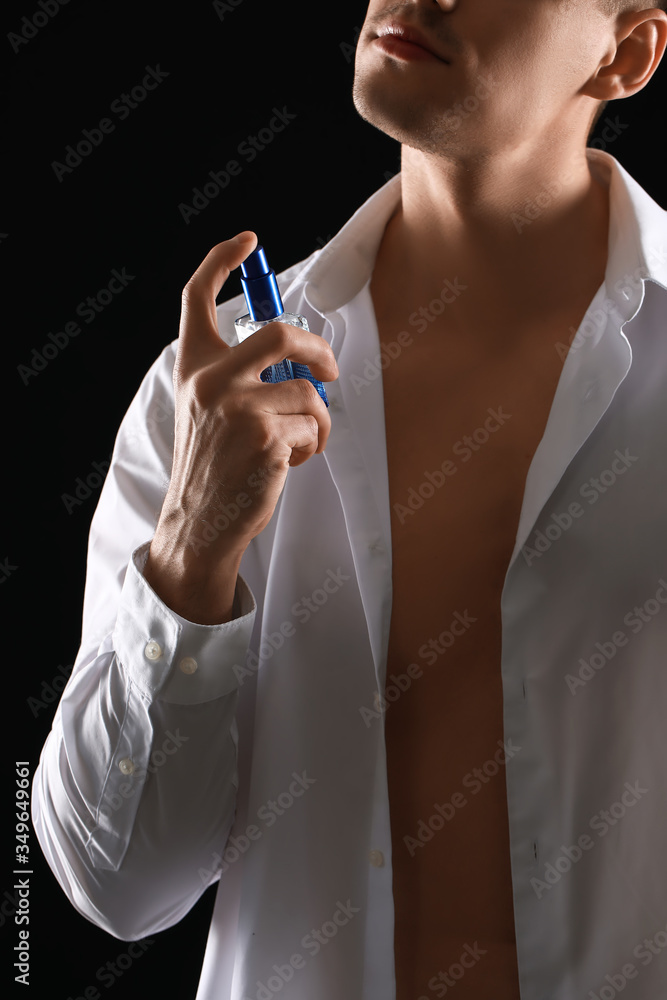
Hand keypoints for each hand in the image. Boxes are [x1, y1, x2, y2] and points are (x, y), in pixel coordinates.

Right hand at [161, 231, 339, 560]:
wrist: (199, 521)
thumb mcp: (205, 409)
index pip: (196, 297)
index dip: (222, 259)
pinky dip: (312, 445)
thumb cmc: (211, 465)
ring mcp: (239, 407)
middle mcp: (211, 380)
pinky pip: (313, 426)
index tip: (246, 242)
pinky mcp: (266, 437)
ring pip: (308, 392)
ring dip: (318, 419)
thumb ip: (237, 376)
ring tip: (301, 441)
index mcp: (193, 368)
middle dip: (317, 348)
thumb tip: (299, 358)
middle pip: (280, 332)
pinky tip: (290, 461)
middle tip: (326, 369)